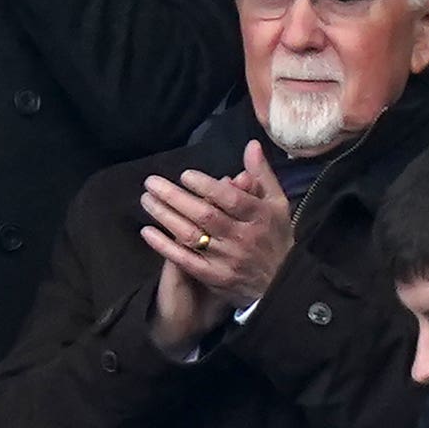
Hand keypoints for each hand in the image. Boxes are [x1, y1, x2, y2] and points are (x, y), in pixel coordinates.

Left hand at [139, 141, 294, 351]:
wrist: (282, 283)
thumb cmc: (276, 236)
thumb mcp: (277, 203)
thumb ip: (262, 174)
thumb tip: (251, 145)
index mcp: (259, 216)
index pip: (230, 199)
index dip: (207, 186)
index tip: (185, 175)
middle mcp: (242, 237)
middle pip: (205, 215)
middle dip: (175, 197)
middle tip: (151, 182)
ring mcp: (227, 259)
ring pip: (192, 236)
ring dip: (165, 216)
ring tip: (146, 199)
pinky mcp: (215, 277)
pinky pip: (186, 260)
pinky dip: (165, 246)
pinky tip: (147, 232)